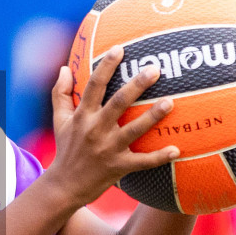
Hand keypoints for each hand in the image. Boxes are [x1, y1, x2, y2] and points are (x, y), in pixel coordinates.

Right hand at [47, 46, 178, 208]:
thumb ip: (60, 94)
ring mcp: (108, 150)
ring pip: (133, 130)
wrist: (65, 185)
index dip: (107, 67)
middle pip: (118, 103)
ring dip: (152, 116)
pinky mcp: (119, 167)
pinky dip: (159, 157)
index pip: (94, 86)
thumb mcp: (58, 121)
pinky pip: (142, 162)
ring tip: (170, 102)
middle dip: (137, 85)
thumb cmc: (66, 149)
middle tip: (154, 69)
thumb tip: (64, 68)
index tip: (120, 49)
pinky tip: (177, 149)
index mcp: (81, 116)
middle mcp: (95, 130)